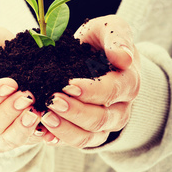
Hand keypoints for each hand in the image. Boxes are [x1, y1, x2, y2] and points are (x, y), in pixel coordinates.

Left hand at [38, 15, 140, 148]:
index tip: (67, 84)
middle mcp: (121, 107)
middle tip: (51, 100)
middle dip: (74, 111)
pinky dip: (61, 138)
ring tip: (44, 116)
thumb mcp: (111, 29)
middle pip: (100, 118)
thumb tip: (123, 57)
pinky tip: (43, 131)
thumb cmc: (104, 41)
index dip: (90, 90)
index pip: (112, 91)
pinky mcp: (92, 133)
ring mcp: (107, 123)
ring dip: (66, 129)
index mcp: (129, 82)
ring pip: (90, 137)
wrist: (101, 56)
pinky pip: (79, 143)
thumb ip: (117, 37)